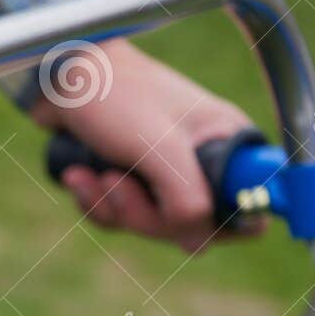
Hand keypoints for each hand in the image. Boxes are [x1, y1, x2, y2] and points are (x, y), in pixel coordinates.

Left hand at [32, 40, 260, 251]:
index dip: (223, 222)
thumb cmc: (115, 96)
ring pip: (149, 226)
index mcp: (227, 143)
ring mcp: (166, 173)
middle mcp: (203, 160)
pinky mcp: (132, 180)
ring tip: (92, 173)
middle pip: (191, 227)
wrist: (61, 76)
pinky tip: (77, 176)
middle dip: (144, 215)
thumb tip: (196, 238)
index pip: (253, 202)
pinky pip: (119, 217)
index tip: (184, 217)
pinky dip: (94, 203)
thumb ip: (187, 196)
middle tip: (115, 181)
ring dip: (112, 207)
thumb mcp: (158, 147)